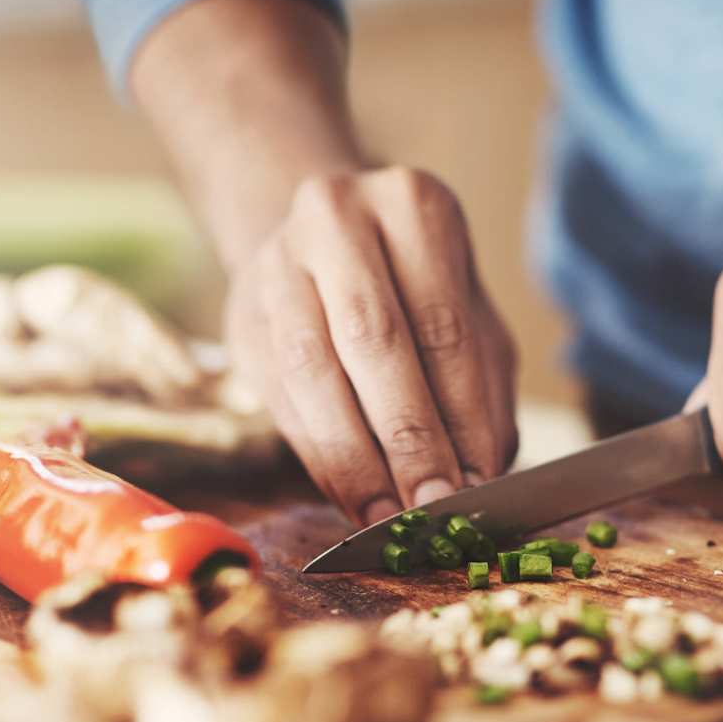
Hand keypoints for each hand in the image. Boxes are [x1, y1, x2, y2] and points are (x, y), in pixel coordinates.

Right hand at [225, 166, 517, 524]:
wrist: (324, 244)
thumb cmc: (417, 289)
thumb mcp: (468, 318)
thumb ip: (480, 390)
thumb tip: (479, 477)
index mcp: (412, 206)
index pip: (443, 325)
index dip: (459, 414)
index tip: (476, 484)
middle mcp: (337, 219)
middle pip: (373, 339)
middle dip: (407, 437)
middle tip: (433, 507)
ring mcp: (278, 263)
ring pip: (312, 369)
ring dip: (353, 456)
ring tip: (388, 515)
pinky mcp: (242, 315)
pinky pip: (279, 395)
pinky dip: (318, 455)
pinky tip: (350, 496)